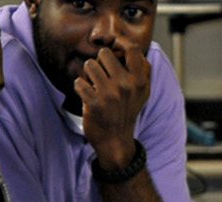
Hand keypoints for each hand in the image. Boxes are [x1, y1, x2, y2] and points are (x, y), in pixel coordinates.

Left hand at [74, 47, 151, 166]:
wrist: (115, 140)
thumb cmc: (127, 110)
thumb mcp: (143, 91)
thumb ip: (142, 69)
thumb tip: (129, 45)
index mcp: (140, 81)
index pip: (132, 49)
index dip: (121, 42)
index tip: (114, 44)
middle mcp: (126, 86)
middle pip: (104, 54)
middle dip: (99, 61)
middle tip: (102, 74)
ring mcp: (110, 94)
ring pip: (89, 65)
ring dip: (88, 74)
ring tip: (94, 85)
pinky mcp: (94, 103)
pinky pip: (79, 82)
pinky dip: (80, 87)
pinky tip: (87, 95)